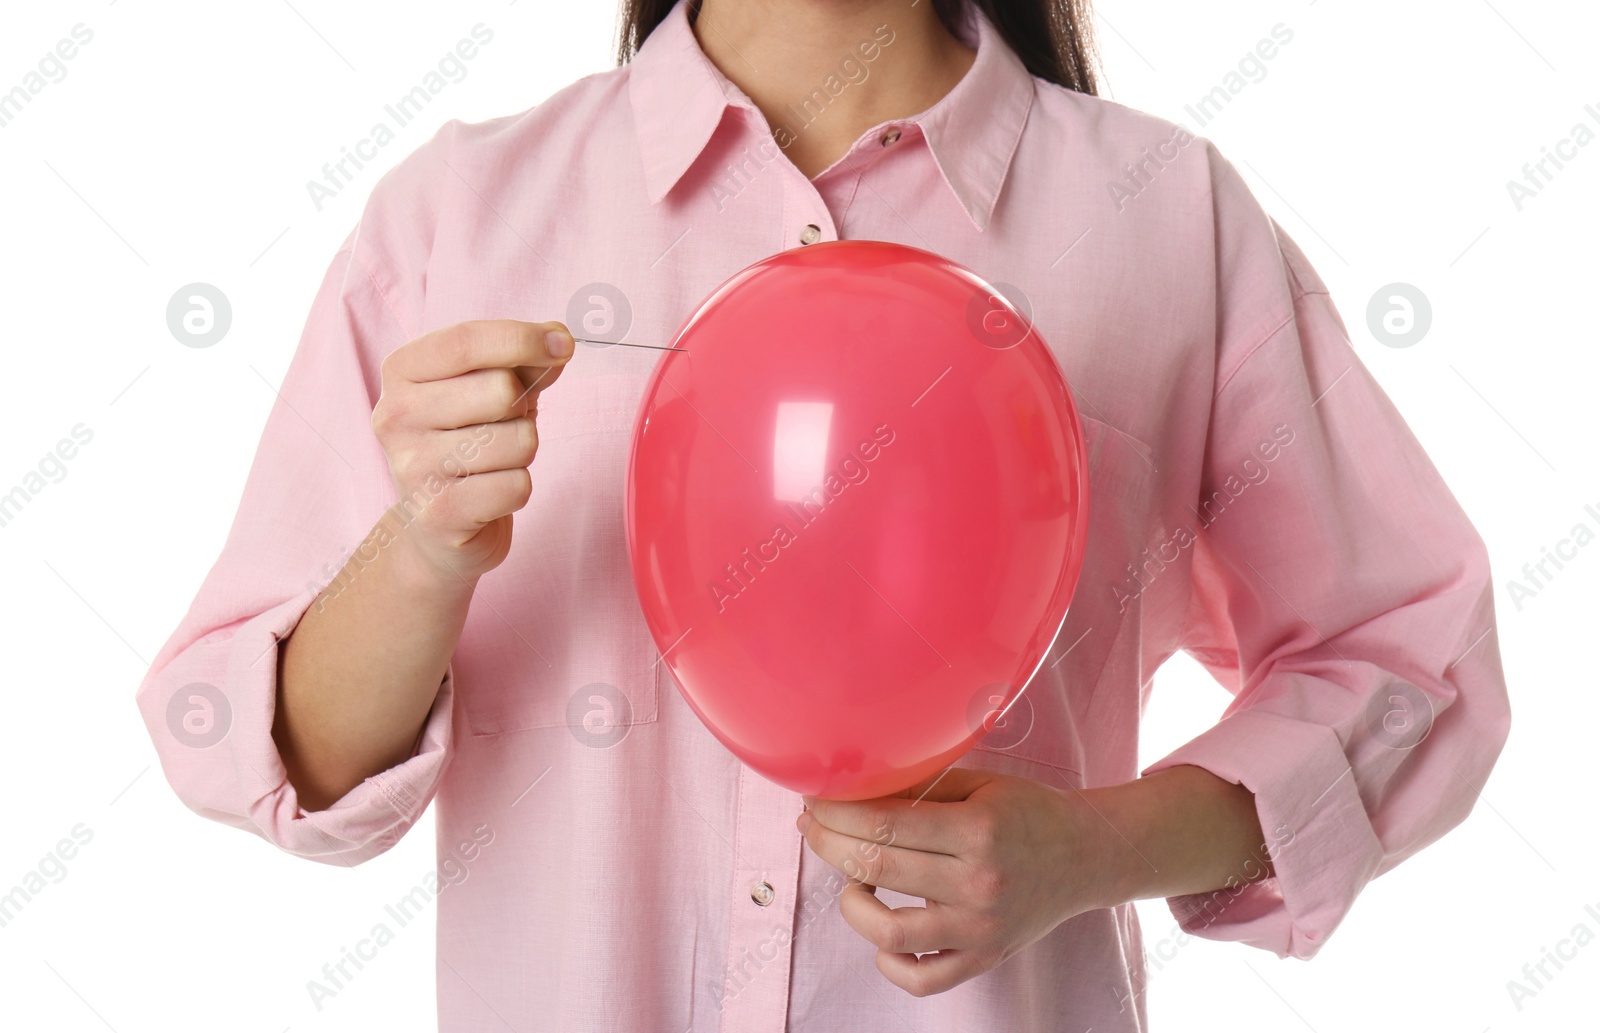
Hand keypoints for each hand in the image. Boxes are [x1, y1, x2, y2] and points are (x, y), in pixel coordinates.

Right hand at [371, 319, 573, 583]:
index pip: (466, 341)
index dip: (522, 338)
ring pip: (519, 441)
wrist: (437, 527)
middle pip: (501, 391)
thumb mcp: (492, 388)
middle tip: (501, 428)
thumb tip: (559, 339)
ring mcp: (411, 467)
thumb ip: (524, 360)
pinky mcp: (438, 515)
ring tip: (493, 463)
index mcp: (401, 371)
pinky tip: (491, 495)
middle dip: (522, 410)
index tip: (563, 343)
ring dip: (523, 453)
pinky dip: (519, 489)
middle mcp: (395, 415)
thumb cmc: (469, 441)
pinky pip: (517, 486)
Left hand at [797, 767, 1121, 996]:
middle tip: (813, 828)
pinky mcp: (984, 957)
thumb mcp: (980, 783)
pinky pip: (923, 979)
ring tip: (853, 880)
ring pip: (889, 932)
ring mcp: (981, 927)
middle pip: (876, 867)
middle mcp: (978, 883)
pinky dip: (889, 961)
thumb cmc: (1028, 812)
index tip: (815, 803)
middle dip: (828, 843)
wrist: (1087, 854)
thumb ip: (920, 785)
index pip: (884, 823)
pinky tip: (883, 934)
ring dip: (851, 904)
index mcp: (977, 829)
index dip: (836, 812)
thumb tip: (853, 785)